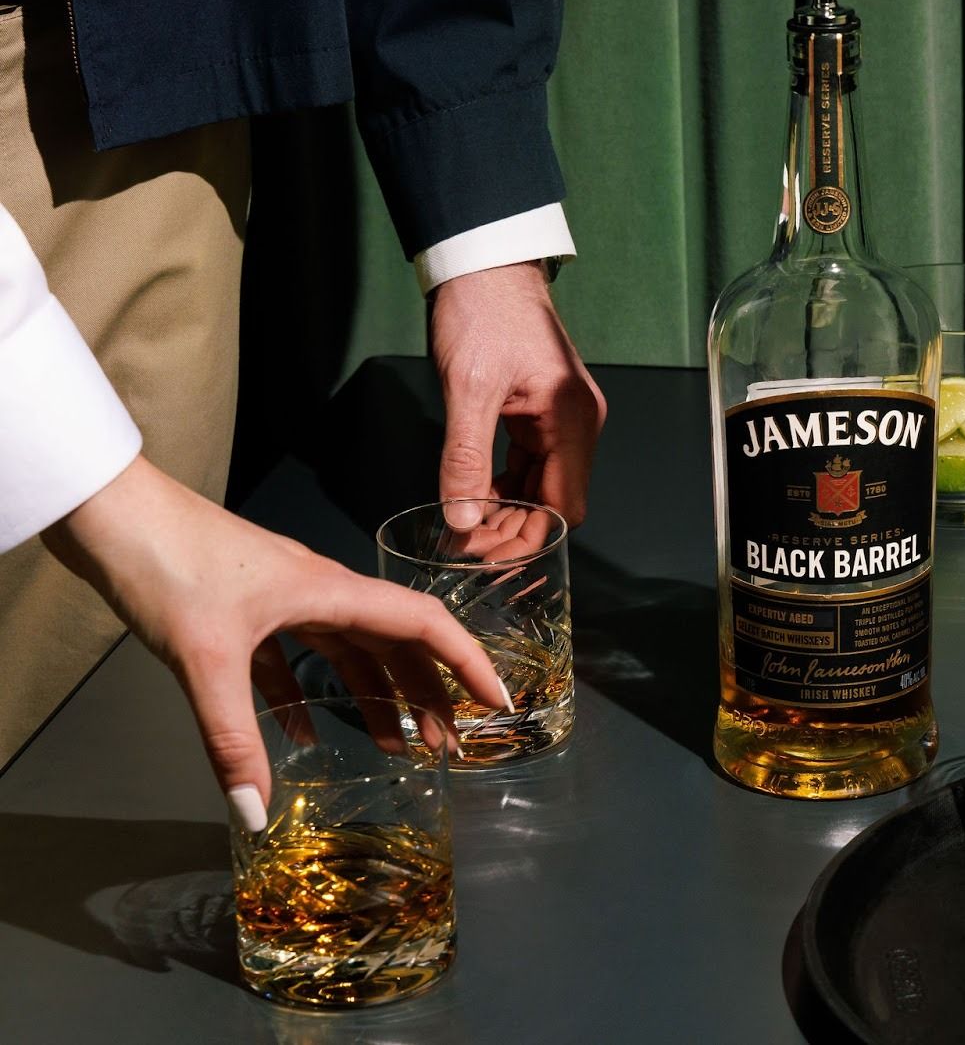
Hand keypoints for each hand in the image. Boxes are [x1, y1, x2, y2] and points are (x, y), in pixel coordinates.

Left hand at [41, 457, 509, 828]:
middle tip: (448, 745)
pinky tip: (297, 735)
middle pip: (395, 645)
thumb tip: (255, 812)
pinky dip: (304, 696)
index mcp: (331, 591)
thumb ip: (232, 740)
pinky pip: (293, 659)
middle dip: (428, 695)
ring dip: (375, 697)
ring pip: (349, 653)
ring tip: (393, 746)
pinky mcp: (244, 610)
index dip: (468, 662)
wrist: (106, 512)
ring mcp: (282, 599)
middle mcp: (319, 592)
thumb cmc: (166, 559)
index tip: (496, 702)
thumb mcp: (205, 658)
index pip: (424, 625)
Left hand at [428, 261, 605, 529]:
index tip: (488, 558)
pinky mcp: (543, 410)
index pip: (565, 507)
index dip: (529, 540)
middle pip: (557, 502)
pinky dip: (507, 486)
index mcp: (572, 420)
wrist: (482, 262)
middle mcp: (579, 423)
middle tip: (468, 548)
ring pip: (543, 486)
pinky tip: (477, 495)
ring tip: (467, 528)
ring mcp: (563, 418)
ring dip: (509, 512)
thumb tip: (464, 520)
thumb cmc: (482, 311)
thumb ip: (467, 461)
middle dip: (515, 532)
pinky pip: (532, 463)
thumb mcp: (467, 390)